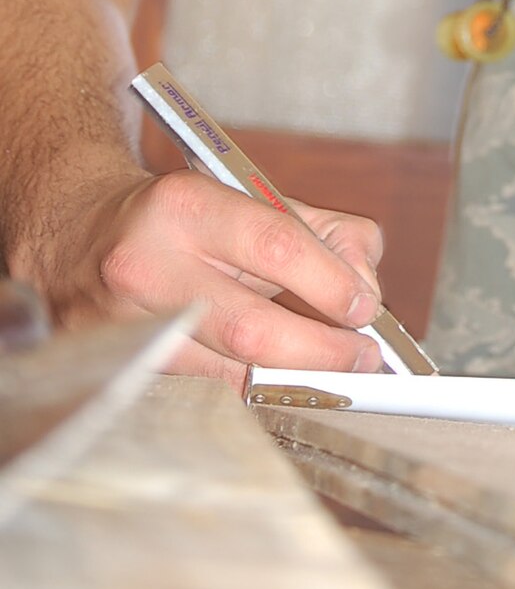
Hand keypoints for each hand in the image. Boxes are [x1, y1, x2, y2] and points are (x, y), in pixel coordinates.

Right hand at [30, 166, 385, 386]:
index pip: (276, 245)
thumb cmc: (177, 218)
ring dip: (293, 377)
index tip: (365, 308)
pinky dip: (253, 387)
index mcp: (186, 208)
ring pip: (232, 375)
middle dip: (323, 352)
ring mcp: (129, 330)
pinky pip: (207, 392)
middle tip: (362, 358)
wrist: (76, 237)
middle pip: (253, 330)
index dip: (332, 283)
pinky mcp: (124, 373)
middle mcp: (149, 268)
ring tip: (327, 367)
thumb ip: (320, 231)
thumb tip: (364, 284)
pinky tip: (275, 375)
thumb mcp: (247, 196)